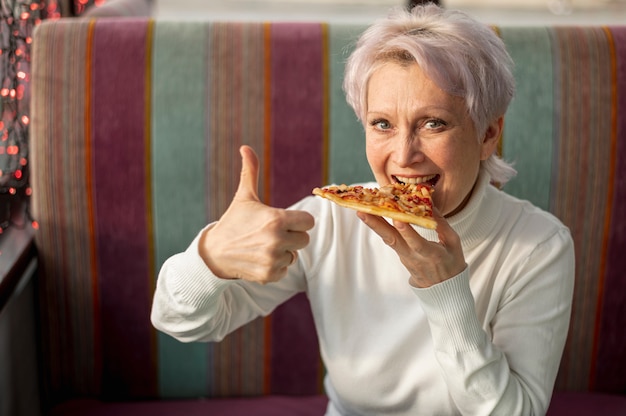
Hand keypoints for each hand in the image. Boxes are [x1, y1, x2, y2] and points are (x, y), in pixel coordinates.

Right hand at [200, 145, 314, 283]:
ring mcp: (272, 259)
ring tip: (262, 247)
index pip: (309, 222)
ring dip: (282, 252)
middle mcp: (276, 240)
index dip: (298, 221)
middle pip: (304, 239)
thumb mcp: (244, 197)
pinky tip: (259, 259)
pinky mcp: (269, 275)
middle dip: (291, 236)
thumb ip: (251, 172)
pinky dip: (275, 266)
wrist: (214, 254)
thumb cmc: (233, 222)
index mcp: (275, 219)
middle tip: (270, 234)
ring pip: (294, 255)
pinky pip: (285, 270)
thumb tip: (245, 147)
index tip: (285, 221)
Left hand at [357, 210, 465, 287]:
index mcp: (432, 255)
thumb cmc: (451, 262)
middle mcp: (414, 257)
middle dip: (377, 225)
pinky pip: (389, 239)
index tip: (397, 219)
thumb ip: (441, 224)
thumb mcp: (454, 243)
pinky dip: (380, 227)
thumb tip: (430, 202)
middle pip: (393, 240)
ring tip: (361, 211)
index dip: (407, 232)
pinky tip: (372, 216)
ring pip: (388, 239)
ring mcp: (404, 257)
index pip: (417, 244)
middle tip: (362, 211)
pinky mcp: (399, 255)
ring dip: (373, 225)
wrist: (442, 288)